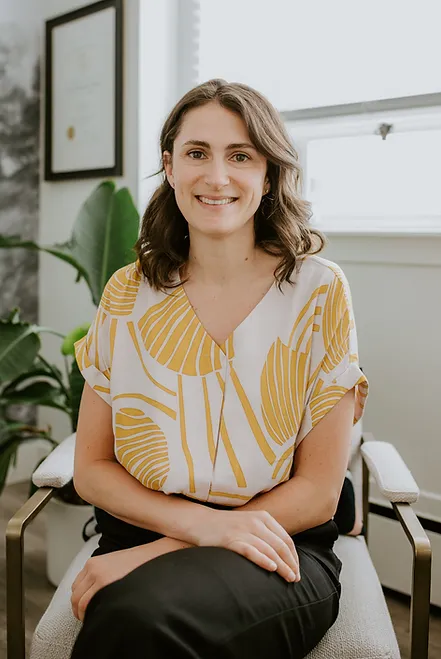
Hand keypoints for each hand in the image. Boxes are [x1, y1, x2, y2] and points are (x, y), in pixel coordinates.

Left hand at [71, 537, 189, 620]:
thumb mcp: (115, 563)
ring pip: (80, 602)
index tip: (84, 608)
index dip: (79, 600)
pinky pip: (90, 604)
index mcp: (94, 562)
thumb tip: (93, 593)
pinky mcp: (106, 584)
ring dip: (84, 613)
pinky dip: (91, 612)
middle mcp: (93, 569)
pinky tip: (101, 615)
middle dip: (79, 609)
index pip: (76, 586)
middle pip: (75, 595)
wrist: (156, 556)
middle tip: (88, 617)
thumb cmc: (139, 562)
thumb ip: (101, 574)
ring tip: (95, 618)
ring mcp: (99, 577)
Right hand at [190, 509, 299, 582]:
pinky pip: (251, 550)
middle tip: (295, 579)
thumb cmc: (228, 527)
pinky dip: (263, 559)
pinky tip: (271, 568)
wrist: (201, 522)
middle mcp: (256, 523)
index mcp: (264, 518)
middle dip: (291, 564)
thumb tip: (285, 556)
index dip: (294, 557)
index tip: (297, 570)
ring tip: (289, 579)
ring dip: (282, 566)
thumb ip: (266, 534)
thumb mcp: (251, 524)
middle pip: (280, 546)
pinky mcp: (231, 539)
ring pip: (269, 550)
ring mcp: (243, 530)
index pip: (286, 539)